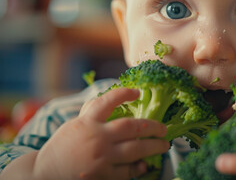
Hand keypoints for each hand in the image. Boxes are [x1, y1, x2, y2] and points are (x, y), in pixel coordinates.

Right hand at [32, 88, 169, 179]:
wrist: (43, 175)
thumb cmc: (63, 147)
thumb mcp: (75, 125)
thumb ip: (93, 112)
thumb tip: (116, 96)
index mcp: (87, 122)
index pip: (107, 102)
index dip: (124, 94)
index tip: (137, 92)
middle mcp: (95, 138)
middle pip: (132, 127)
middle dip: (153, 126)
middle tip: (164, 128)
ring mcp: (100, 158)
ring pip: (136, 149)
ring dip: (154, 146)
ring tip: (163, 145)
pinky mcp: (102, 176)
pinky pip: (128, 171)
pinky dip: (139, 167)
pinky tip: (145, 163)